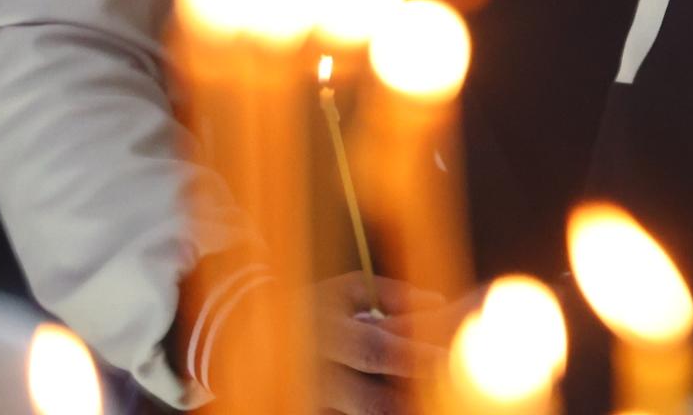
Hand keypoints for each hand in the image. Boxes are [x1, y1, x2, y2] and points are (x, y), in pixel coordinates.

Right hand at [214, 272, 444, 414]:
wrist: (246, 335)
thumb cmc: (314, 307)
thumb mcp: (347, 290)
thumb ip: (394, 296)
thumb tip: (439, 302)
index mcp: (328, 332)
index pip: (376, 349)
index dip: (413, 357)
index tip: (447, 359)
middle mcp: (316, 371)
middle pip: (372, 402)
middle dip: (410, 403)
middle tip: (445, 398)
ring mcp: (308, 402)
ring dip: (394, 411)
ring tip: (423, 402)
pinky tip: (394, 406)